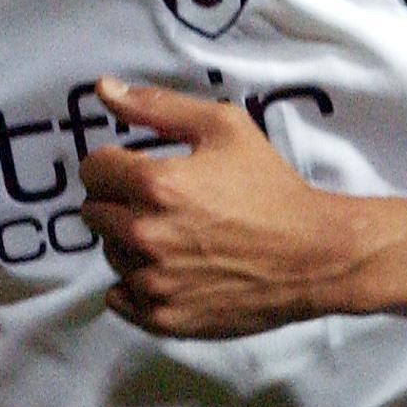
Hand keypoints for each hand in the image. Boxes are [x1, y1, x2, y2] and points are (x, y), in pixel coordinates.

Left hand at [77, 80, 364, 338]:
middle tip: (160, 203)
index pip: (92, 170)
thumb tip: (103, 88)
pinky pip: (120, 298)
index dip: (113, 164)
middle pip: (94, 212)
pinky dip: (135, 284)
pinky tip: (168, 269)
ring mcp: (154, 281)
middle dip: (119, 202)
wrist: (314, 255)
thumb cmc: (271, 187)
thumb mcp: (222, 127)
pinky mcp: (166, 317)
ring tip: (173, 235)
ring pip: (110, 254)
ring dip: (129, 243)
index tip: (136, 169)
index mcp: (154, 185)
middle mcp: (145, 235)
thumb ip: (156, 105)